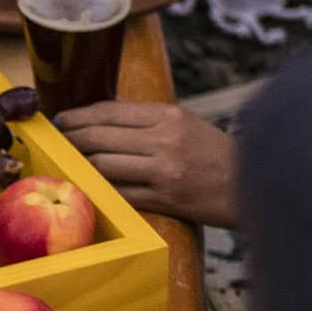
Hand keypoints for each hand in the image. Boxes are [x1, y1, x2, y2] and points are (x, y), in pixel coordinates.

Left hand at [54, 102, 237, 226]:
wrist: (254, 184)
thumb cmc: (215, 153)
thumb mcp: (186, 123)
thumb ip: (146, 117)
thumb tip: (103, 112)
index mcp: (168, 116)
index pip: (109, 111)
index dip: (78, 115)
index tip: (61, 120)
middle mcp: (164, 140)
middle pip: (99, 137)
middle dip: (71, 139)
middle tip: (57, 142)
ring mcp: (164, 171)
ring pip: (103, 166)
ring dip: (81, 166)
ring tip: (70, 164)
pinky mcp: (166, 199)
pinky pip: (120, 193)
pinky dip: (101, 190)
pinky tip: (90, 187)